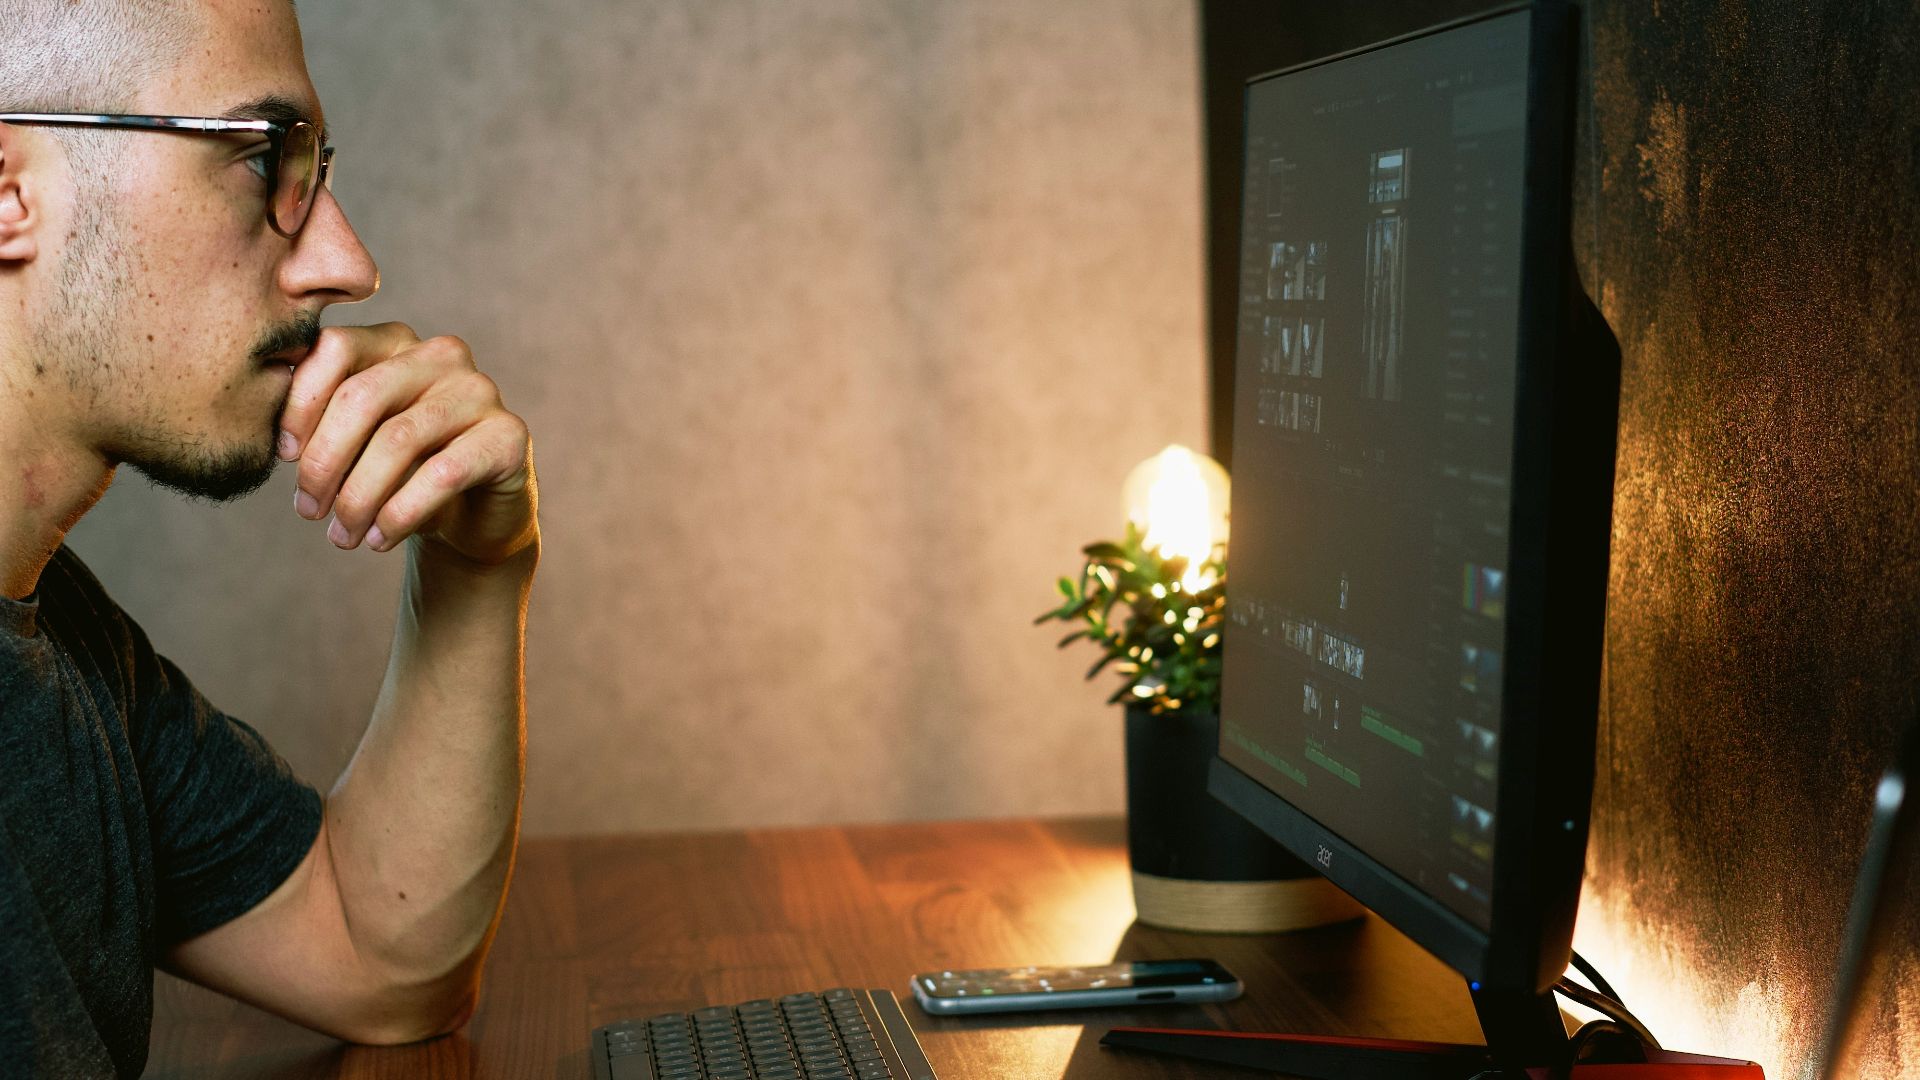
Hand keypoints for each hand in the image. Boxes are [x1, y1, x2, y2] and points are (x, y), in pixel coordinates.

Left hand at [278, 323, 536, 565]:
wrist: (471, 518)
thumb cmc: (401, 475)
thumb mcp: (354, 445)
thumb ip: (320, 423)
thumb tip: (274, 438)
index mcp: (396, 341)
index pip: (334, 348)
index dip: (299, 404)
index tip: (281, 458)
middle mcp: (442, 355)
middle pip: (362, 395)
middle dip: (324, 460)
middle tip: (307, 510)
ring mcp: (480, 392)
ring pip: (398, 439)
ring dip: (358, 498)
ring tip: (341, 537)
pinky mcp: (509, 436)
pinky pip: (442, 474)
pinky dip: (400, 514)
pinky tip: (379, 540)